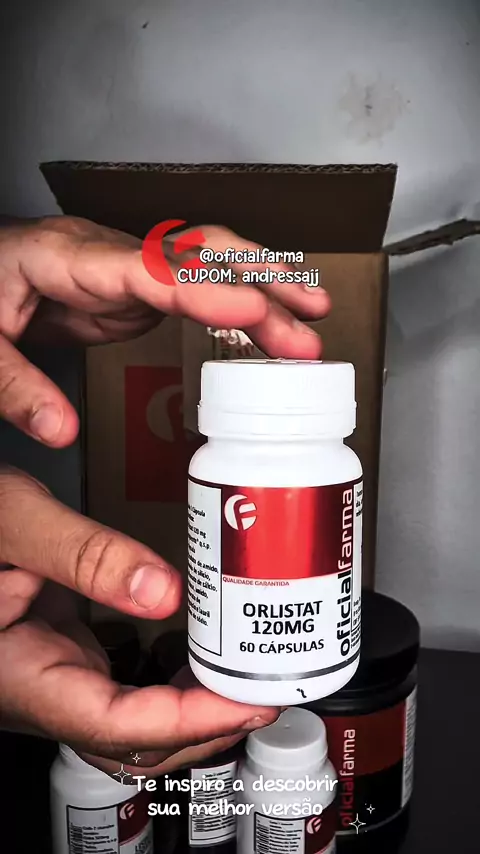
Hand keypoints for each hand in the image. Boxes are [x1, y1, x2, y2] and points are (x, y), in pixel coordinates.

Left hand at [0, 216, 329, 446]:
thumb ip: (15, 386)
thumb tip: (59, 429)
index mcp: (70, 257)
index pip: (153, 269)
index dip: (209, 288)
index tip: (256, 308)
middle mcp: (111, 253)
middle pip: (199, 255)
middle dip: (260, 284)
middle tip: (307, 326)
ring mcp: (128, 267)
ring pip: (209, 262)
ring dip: (263, 284)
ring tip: (310, 311)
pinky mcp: (135, 289)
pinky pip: (200, 286)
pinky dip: (238, 299)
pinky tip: (265, 318)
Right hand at [0, 467, 278, 777]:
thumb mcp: (12, 525)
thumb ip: (83, 554)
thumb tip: (166, 590)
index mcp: (21, 677)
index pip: (117, 726)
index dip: (190, 722)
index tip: (247, 701)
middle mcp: (40, 693)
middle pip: (134, 745)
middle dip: (205, 729)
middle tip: (264, 694)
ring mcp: (54, 680)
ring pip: (131, 727)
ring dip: (192, 716)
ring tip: (242, 685)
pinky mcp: (65, 659)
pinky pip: (125, 693)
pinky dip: (169, 689)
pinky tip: (197, 662)